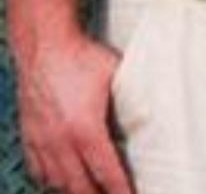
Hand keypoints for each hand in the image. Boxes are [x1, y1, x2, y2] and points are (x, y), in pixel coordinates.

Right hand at [15, 32, 132, 193]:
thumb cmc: (83, 57)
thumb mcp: (118, 77)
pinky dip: (51, 178)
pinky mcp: (30, 134)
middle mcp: (60, 140)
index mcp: (85, 129)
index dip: (120, 191)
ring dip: (74, 189)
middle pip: (79, 185)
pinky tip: (62, 180)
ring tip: (92, 191)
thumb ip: (133, 101)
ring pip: (56, 181)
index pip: (106, 172)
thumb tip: (157, 112)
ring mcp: (42, 139)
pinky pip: (38, 167)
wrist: (44, 45)